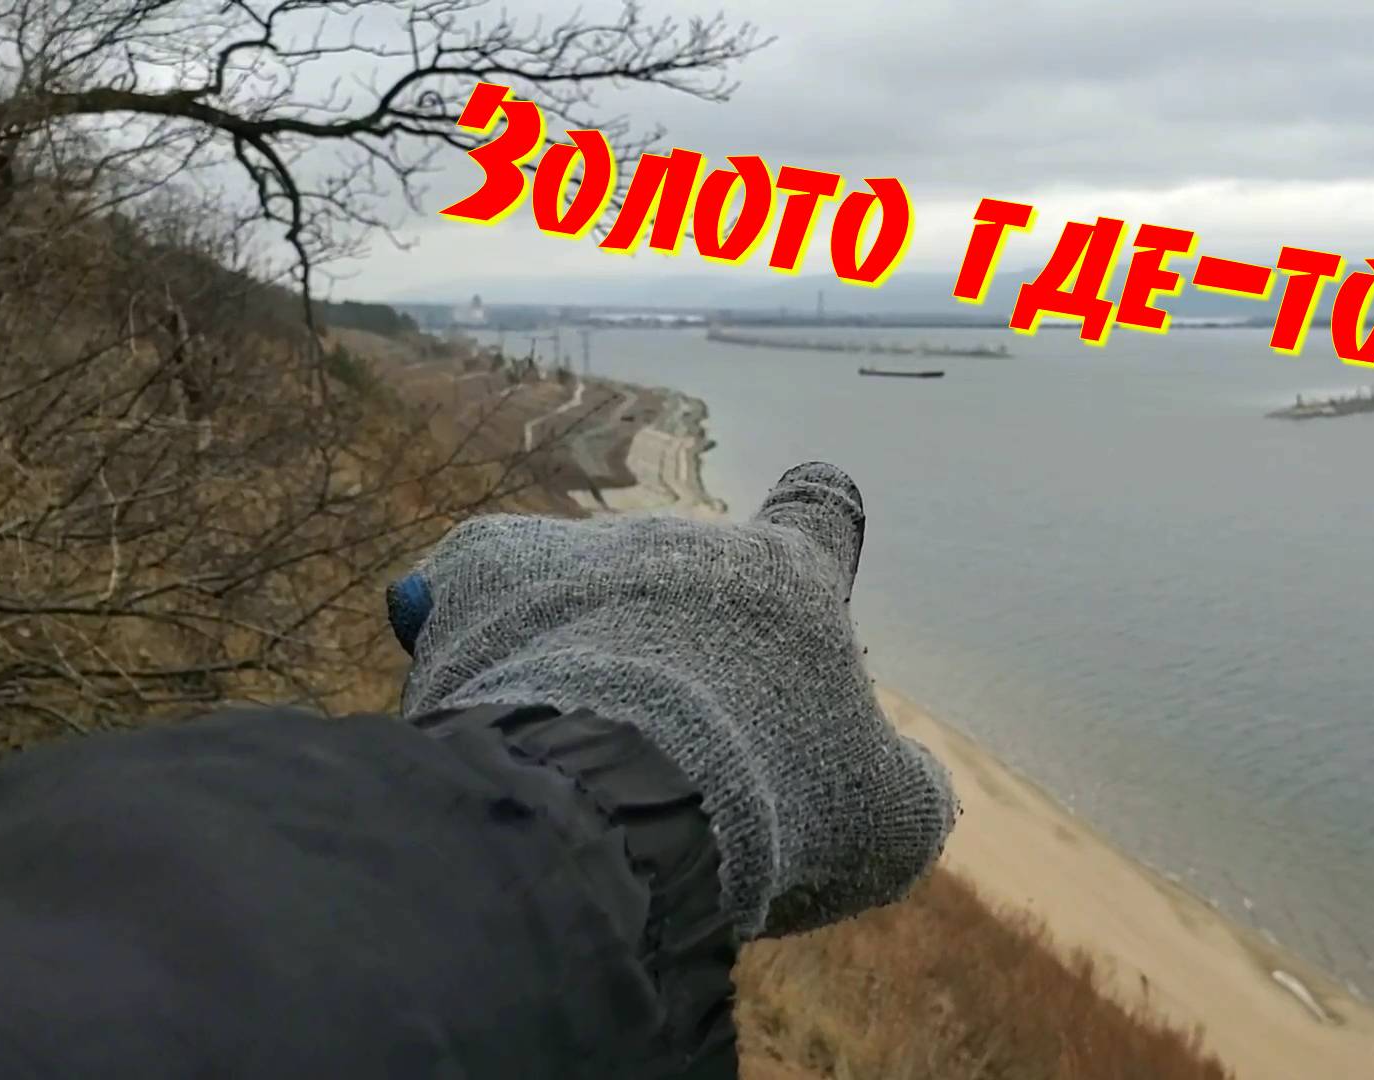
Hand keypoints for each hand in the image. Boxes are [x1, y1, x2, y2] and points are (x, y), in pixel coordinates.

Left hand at [386, 462, 956, 937]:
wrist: (617, 808)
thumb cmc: (776, 804)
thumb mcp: (886, 822)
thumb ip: (908, 789)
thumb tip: (909, 783)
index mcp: (787, 580)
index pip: (821, 513)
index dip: (823, 514)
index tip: (816, 504)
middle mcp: (682, 545)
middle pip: (684, 578)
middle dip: (680, 649)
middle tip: (677, 752)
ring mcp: (576, 556)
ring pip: (579, 590)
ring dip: (580, 652)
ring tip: (571, 751)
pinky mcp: (479, 581)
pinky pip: (464, 588)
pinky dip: (467, 629)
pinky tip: (466, 687)